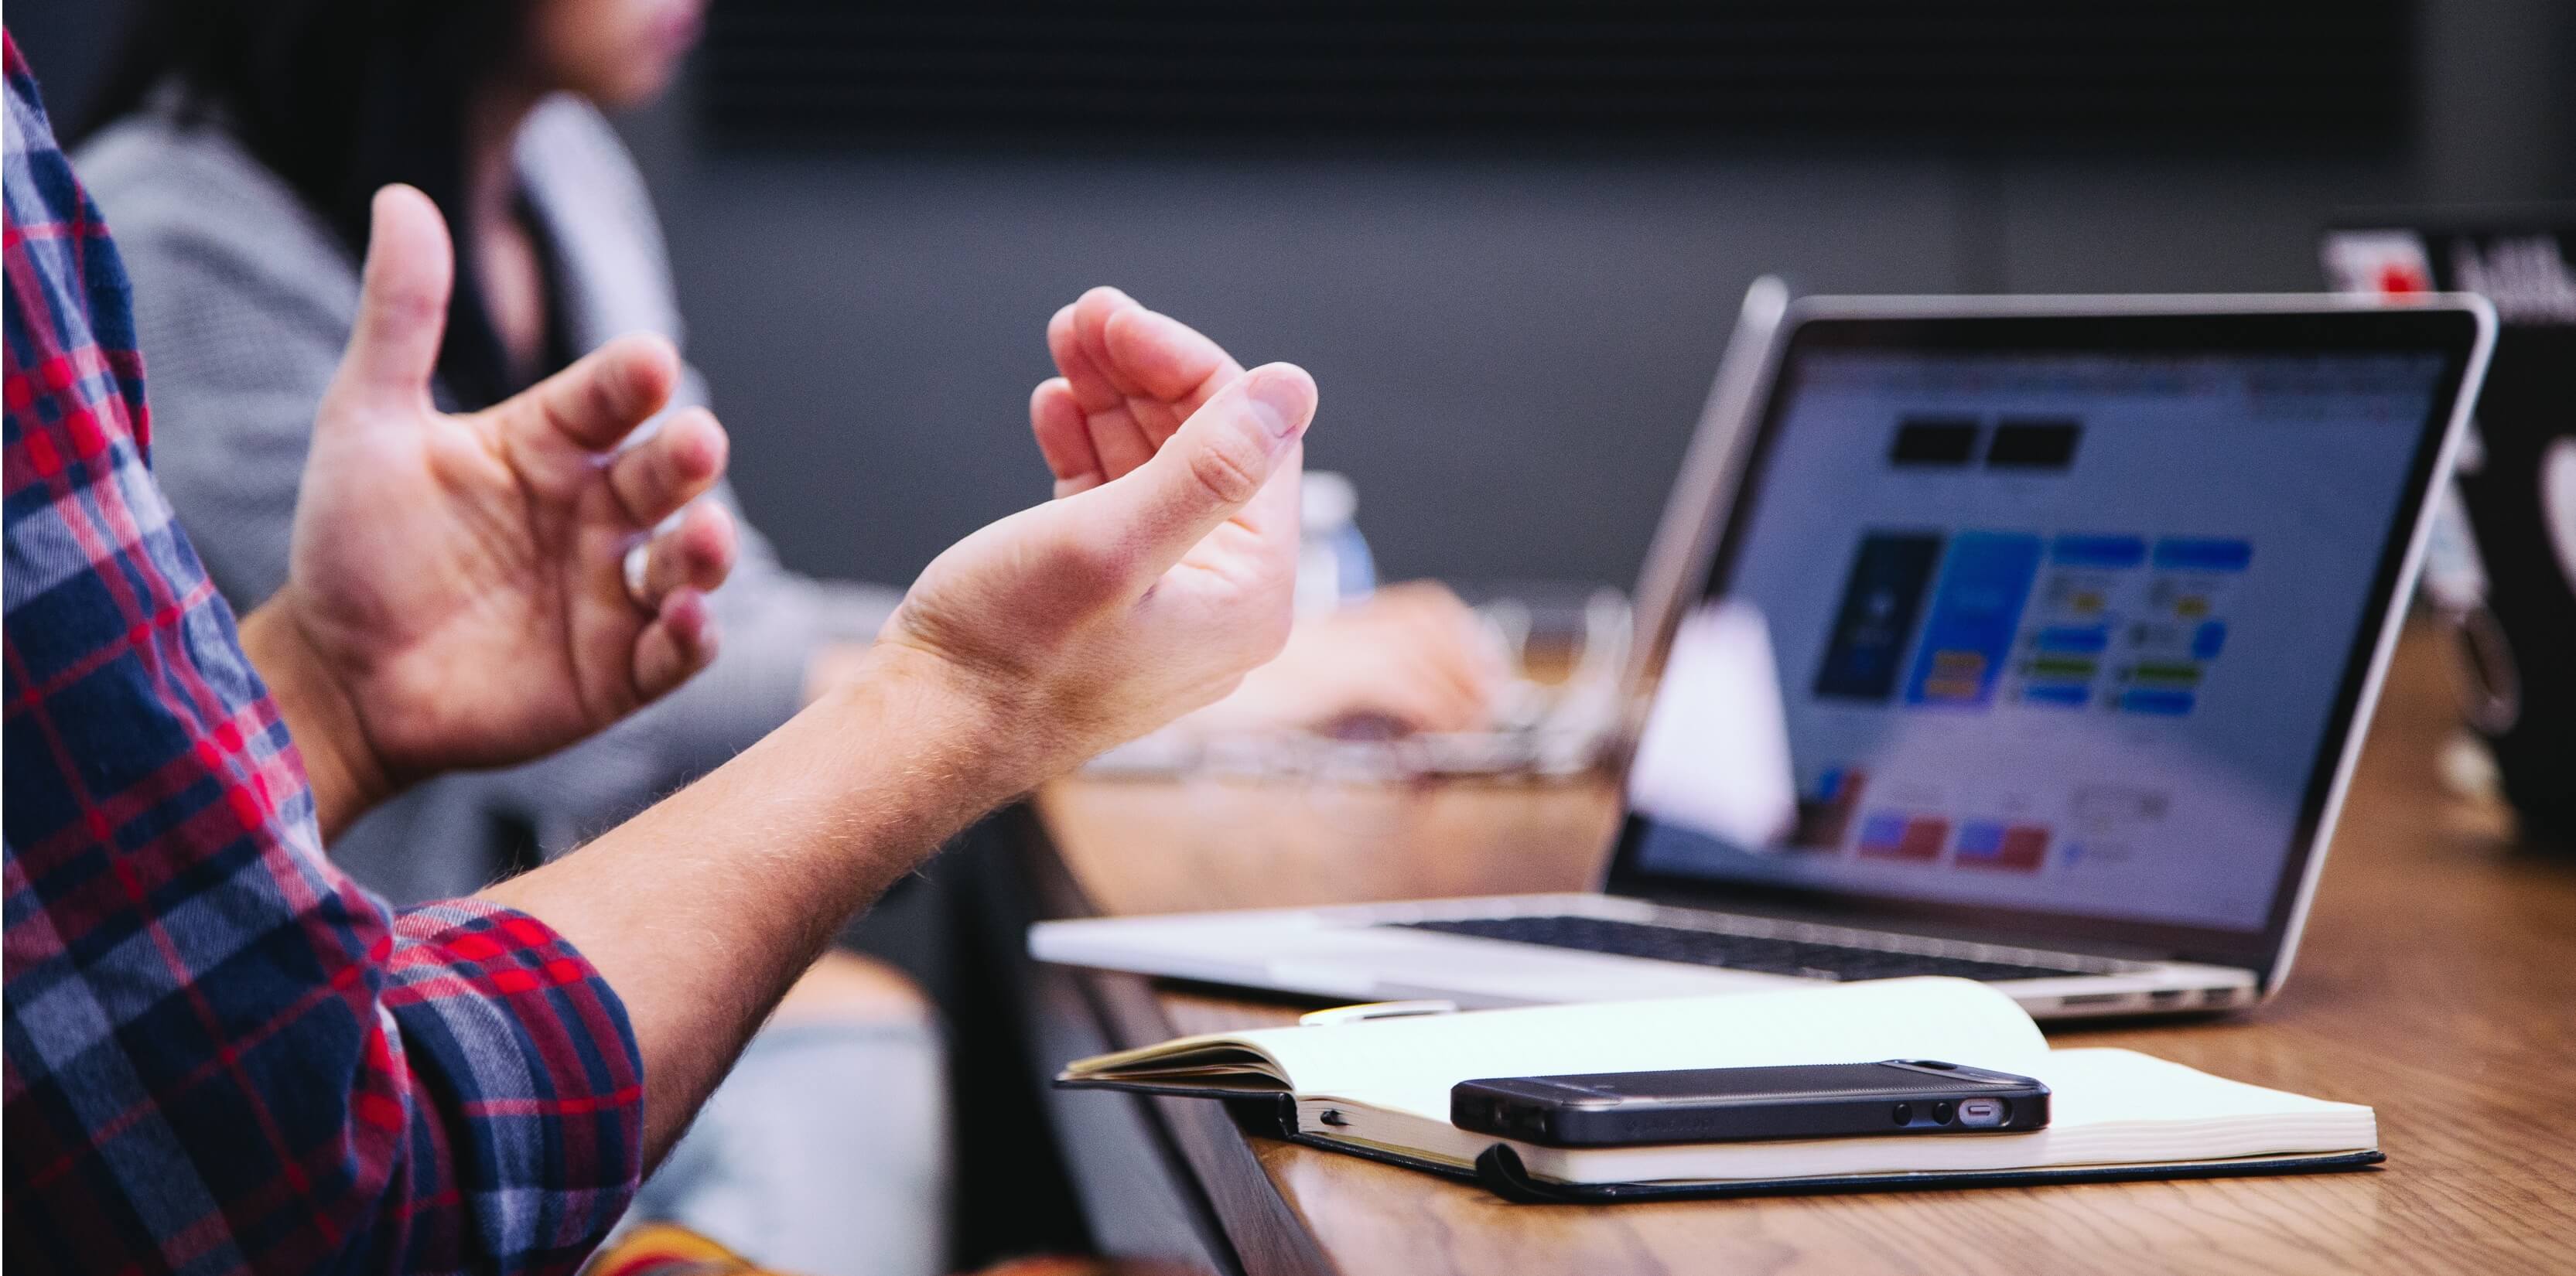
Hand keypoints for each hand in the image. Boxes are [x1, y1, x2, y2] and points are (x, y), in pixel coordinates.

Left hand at [242, 186, 737, 836]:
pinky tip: (685, 621)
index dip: (631, 381)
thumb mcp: (366, 422)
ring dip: (708, 549)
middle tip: (695, 444)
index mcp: (549, 445)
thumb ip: (400, 317)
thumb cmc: (352, 545)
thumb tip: (402, 196)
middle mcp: (595, 512)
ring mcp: (612, 592)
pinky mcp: (617, 672)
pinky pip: (674, 652)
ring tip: (704, 539)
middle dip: (688, 458)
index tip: (647, 362)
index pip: (608, 398)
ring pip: (688, 560)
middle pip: (664, 475)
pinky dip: (692, 638)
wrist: (334, 676)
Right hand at [1030, 291, 1502, 738]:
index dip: (1186, 365)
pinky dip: (1087, 449)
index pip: (1252, 441)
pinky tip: (1054, 408)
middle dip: (1144, 374)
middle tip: (1083, 316)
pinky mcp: (1108, 602)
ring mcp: (1164, 602)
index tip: (1116, 318)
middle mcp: (1221, 602)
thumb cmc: (1008, 656)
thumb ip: (1208, 467)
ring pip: (1155, 468)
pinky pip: (1116, 504)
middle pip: (1206, 449)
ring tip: (1064, 344)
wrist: (923, 736)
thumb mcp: (1109, 544)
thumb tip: (1292, 389)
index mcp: (1250, 595)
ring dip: (1112, 400)